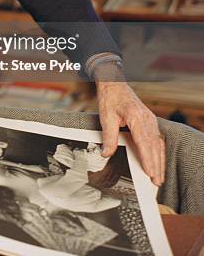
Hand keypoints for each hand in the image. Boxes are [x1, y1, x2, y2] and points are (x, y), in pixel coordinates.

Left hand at [95, 65, 164, 186]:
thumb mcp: (106, 117)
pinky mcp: (150, 120)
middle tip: (156, 181)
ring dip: (159, 160)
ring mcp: (151, 119)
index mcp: (136, 117)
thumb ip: (108, 136)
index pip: (144, 142)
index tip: (150, 172)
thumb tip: (106, 153)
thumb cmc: (110, 98)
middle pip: (154, 146)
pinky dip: (158, 151)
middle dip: (156, 165)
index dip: (148, 159)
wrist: (114, 83)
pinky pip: (157, 139)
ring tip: (159, 176)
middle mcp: (147, 118)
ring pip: (158, 144)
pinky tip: (158, 161)